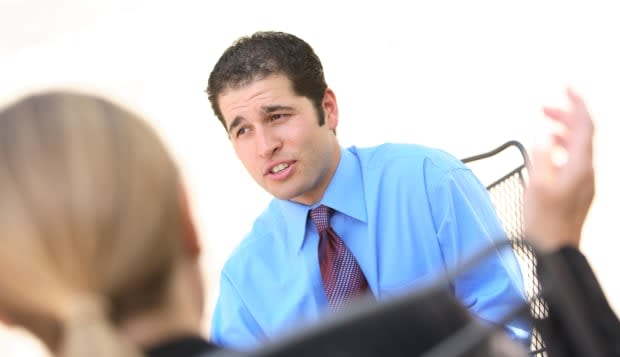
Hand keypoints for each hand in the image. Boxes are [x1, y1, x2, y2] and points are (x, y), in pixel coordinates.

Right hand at [524, 88, 594, 251]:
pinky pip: (574, 158)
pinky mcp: (577, 189)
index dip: (576, 103)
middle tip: (545, 106)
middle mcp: (586, 171)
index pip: (585, 125)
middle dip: (566, 114)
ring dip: (563, 129)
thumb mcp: (537, 184)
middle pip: (583, 133)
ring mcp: (584, 180)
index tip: (567, 86)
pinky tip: (548, 148)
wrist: (556, 251)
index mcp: (579, 166)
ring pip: (578, 145)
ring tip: (544, 123)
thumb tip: (542, 131)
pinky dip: (562, 145)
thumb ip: (540, 154)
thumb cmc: (545, 222)